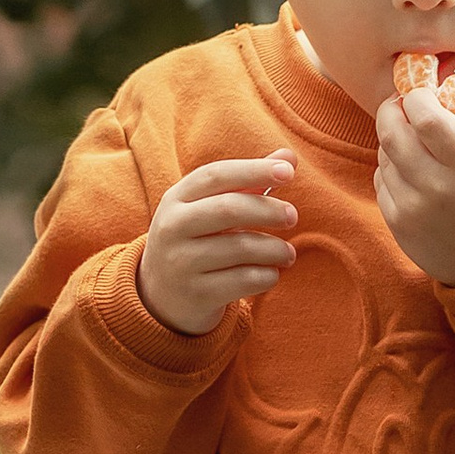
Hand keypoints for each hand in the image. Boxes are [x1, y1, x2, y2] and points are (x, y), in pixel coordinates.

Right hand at [137, 150, 297, 334]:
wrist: (162, 297)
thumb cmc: (197, 242)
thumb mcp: (210, 209)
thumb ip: (248, 183)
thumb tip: (289, 156)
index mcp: (176, 199)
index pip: (217, 175)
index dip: (254, 170)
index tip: (289, 172)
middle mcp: (173, 227)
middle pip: (228, 209)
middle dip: (268, 210)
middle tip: (292, 216)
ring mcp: (181, 262)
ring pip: (241, 247)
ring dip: (275, 249)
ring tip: (288, 253)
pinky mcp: (197, 294)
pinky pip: (244, 280)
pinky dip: (267, 276)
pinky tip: (271, 274)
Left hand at [375, 90, 454, 286]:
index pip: (426, 117)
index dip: (419, 96)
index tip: (425, 93)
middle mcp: (436, 188)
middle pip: (392, 132)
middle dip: (393, 108)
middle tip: (403, 104)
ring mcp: (412, 209)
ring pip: (383, 155)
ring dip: (393, 139)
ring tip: (414, 141)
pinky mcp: (398, 224)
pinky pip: (380, 181)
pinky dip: (390, 168)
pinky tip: (411, 170)